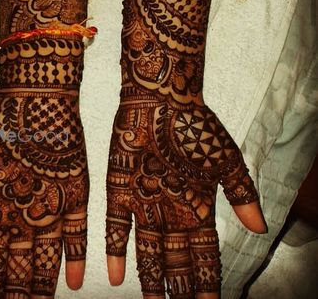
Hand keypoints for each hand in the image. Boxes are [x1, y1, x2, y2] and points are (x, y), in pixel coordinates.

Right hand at [0, 40, 88, 297]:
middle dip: (17, 291)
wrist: (36, 89)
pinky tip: (74, 280)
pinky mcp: (75, 190)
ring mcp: (51, 201)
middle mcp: (24, 209)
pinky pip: (77, 230)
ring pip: (47, 255)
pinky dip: (75, 255)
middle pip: (20, 263)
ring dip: (43, 282)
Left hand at [106, 93, 266, 297]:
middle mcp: (171, 211)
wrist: (162, 98)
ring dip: (151, 280)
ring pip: (148, 253)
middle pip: (177, 261)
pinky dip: (117, 252)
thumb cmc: (197, 126)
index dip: (207, 283)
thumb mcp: (226, 160)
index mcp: (197, 206)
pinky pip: (118, 228)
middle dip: (180, 289)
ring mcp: (145, 203)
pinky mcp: (121, 191)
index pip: (205, 255)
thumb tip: (261, 229)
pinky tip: (117, 277)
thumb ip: (242, 194)